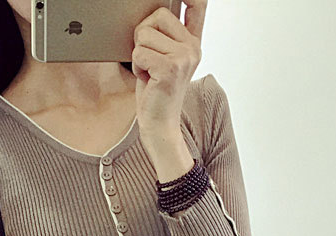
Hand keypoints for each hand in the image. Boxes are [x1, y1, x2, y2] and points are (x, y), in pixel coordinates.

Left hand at [131, 0, 206, 133]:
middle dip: (144, 35)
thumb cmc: (157, 90)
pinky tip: (147, 79)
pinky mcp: (170, 68)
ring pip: (144, 34)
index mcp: (193, 42)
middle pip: (157, 15)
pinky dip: (137, 66)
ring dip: (139, 54)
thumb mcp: (164, 56)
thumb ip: (165, 33)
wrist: (160, 124)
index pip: (197, 5)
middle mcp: (193, 48)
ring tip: (150, 71)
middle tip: (151, 59)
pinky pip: (138, 52)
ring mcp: (184, 58)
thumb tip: (153, 13)